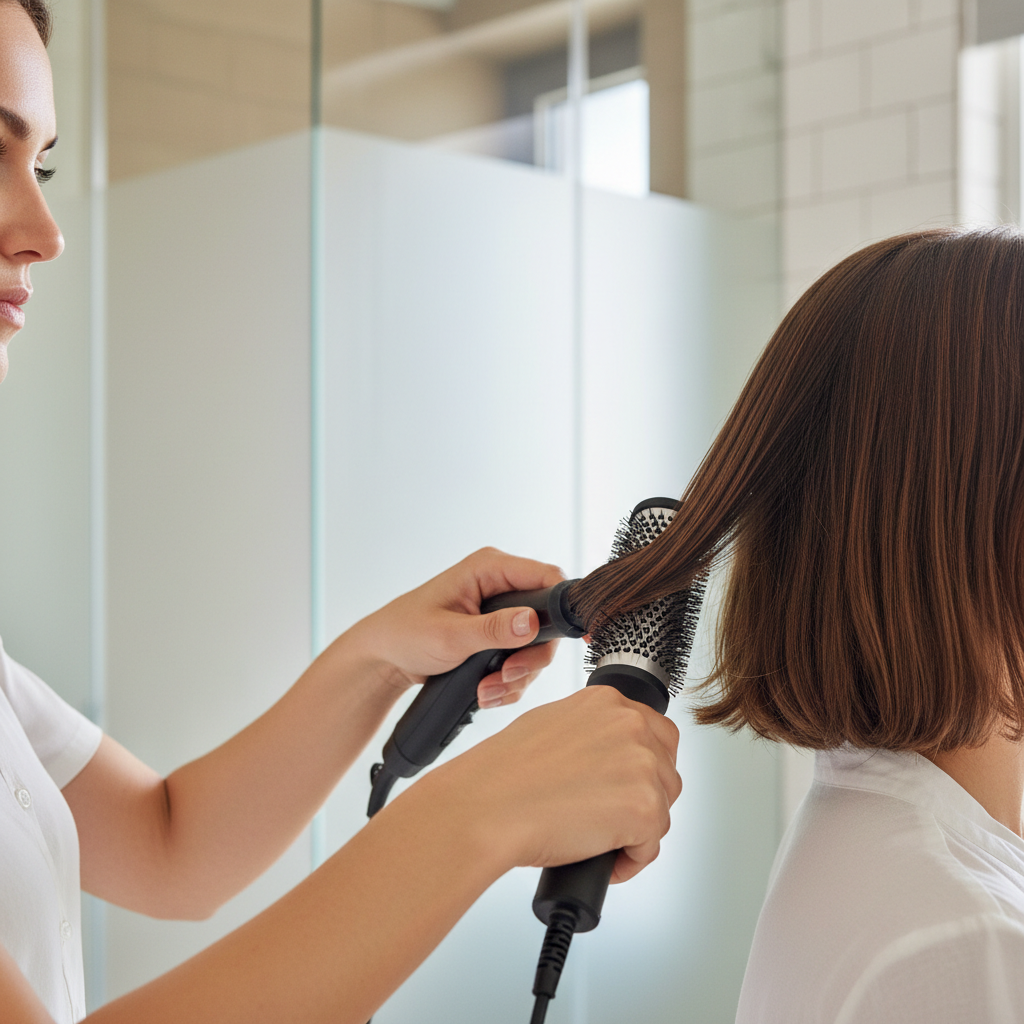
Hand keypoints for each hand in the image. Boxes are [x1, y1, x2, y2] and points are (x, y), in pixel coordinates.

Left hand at [344, 548, 565, 707]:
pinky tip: (486, 692)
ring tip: (486, 691)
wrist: (384, 657)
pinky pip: (521, 659)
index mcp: (489, 569)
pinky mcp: (499, 634)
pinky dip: (508, 681)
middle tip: (508, 677)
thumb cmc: (405, 633)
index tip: (577, 636)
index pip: (546, 576)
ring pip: (536, 645)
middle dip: (530, 657)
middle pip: (547, 619)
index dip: (565, 605)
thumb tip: (532, 622)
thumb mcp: (449, 635)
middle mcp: (501, 586)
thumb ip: (493, 630)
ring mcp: (502, 611)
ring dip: (517, 675)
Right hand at [414, 685, 681, 882]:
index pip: (655, 732)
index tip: (624, 785)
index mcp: (607, 701)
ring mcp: (642, 765)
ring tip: (597, 840)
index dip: (641, 767)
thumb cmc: (501, 774)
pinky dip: (629, 861)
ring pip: (661, 808)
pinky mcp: (645, 808)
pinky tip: (600, 859)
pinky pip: (651, 846)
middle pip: (665, 770)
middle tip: (609, 817)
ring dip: (636, 830)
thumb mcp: (548, 724)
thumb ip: (586, 731)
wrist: (485, 807)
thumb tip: (599, 755)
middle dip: (643, 798)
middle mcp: (630, 724)